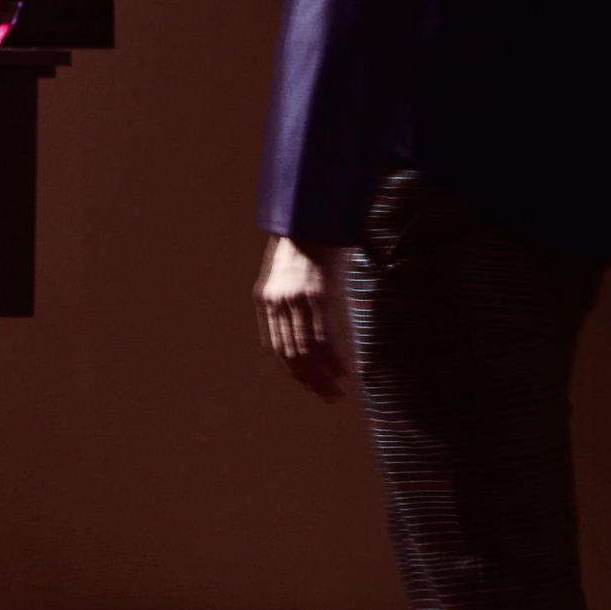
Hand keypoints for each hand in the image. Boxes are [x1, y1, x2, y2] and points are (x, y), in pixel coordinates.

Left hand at [255, 235, 353, 401]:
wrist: (312, 212)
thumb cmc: (307, 241)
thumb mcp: (287, 271)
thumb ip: (291, 298)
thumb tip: (307, 323)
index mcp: (266, 299)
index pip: (276, 347)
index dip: (292, 371)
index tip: (308, 386)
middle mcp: (278, 302)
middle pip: (291, 354)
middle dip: (309, 380)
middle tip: (327, 397)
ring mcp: (297, 299)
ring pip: (307, 351)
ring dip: (323, 376)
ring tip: (337, 391)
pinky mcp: (318, 294)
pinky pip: (324, 336)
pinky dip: (333, 359)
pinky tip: (344, 372)